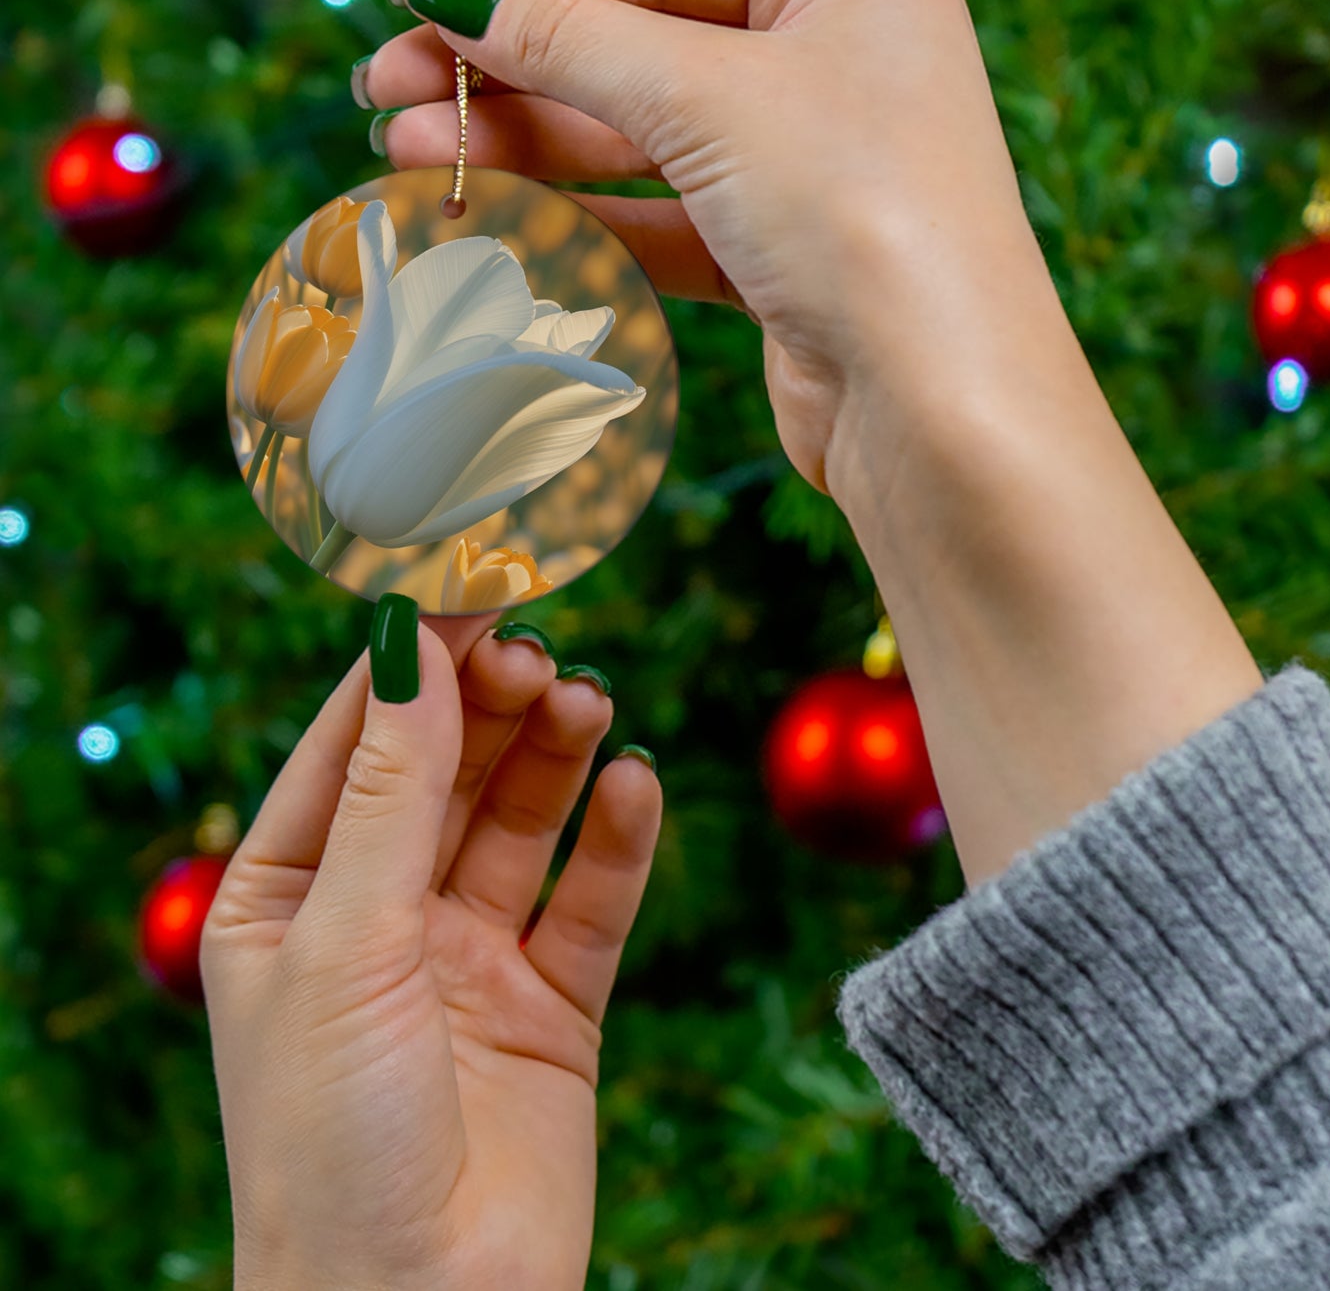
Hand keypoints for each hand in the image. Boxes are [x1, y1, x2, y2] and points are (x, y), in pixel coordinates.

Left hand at [201, 611, 661, 1290]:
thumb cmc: (331, 1141)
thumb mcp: (346, 942)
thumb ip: (390, 792)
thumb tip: (411, 648)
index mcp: (290, 898)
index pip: (353, 746)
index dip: (410, 667)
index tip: (469, 591)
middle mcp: (380, 918)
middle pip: (447, 773)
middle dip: (490, 708)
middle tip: (539, 654)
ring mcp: (469, 959)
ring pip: (521, 823)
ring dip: (555, 757)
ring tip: (588, 704)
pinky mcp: (552, 1005)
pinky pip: (591, 901)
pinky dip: (617, 841)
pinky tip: (635, 787)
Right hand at [362, 0, 1262, 886]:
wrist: (940, 409)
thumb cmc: (862, 216)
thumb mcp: (706, 99)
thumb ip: (569, 39)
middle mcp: (835, 57)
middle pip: (636, 44)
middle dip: (509, 69)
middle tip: (386, 90)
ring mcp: (809, 162)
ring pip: (639, 138)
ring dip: (525, 145)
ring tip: (408, 153)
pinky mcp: (782, 255)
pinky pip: (660, 217)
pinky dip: (579, 216)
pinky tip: (490, 215)